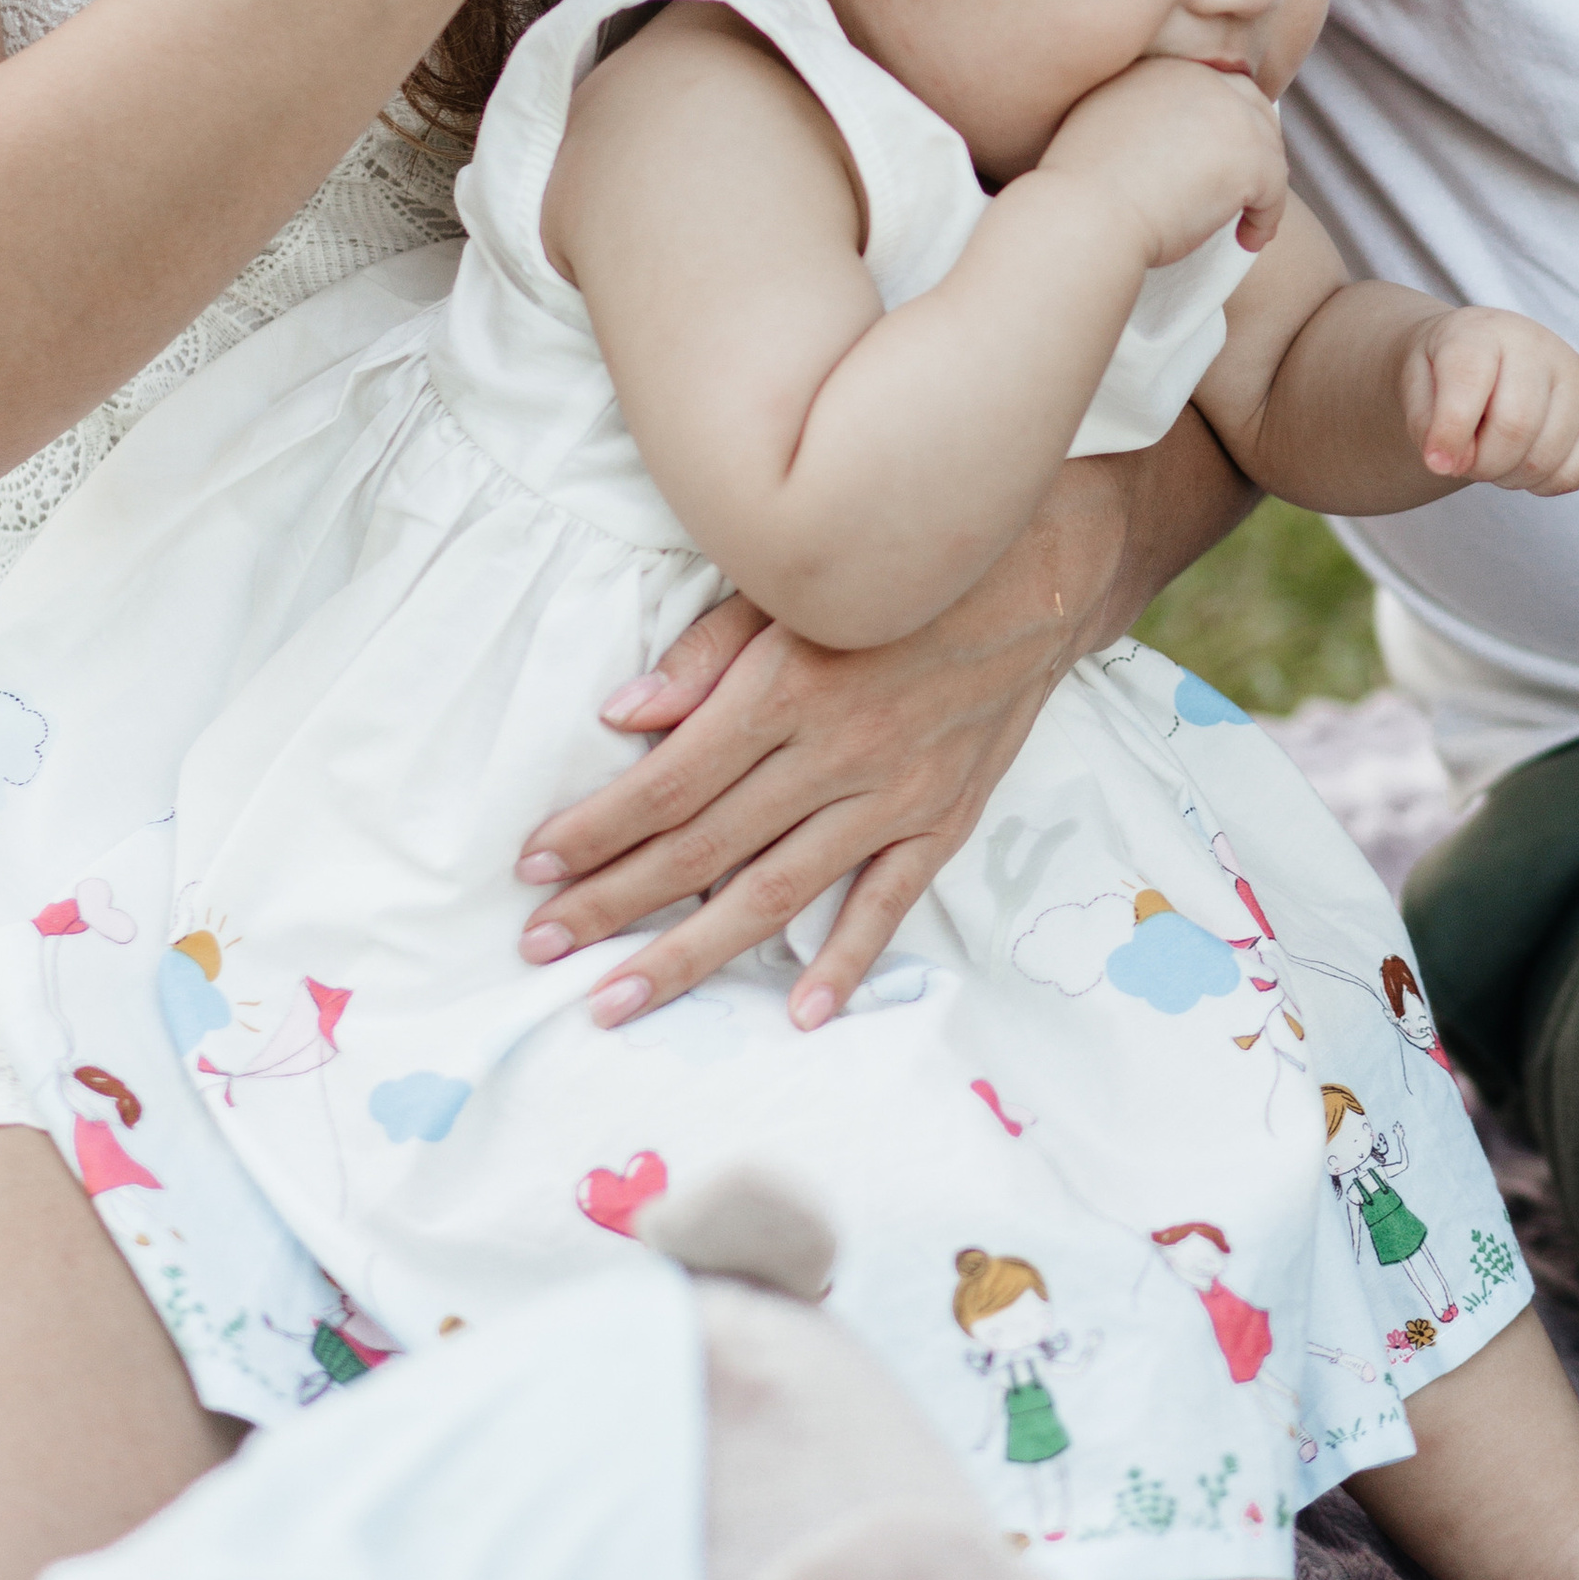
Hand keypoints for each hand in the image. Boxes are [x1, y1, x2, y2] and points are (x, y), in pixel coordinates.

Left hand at [514, 461, 1136, 1025]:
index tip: (532, 865)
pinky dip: (843, 961)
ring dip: (690, 954)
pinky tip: (797, 1010)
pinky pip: (885, 903)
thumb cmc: (903, 569)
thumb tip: (622, 716)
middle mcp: (835, 754)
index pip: (668, 782)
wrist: (1046, 569)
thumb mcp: (794, 584)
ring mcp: (894, 797)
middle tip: (540, 948)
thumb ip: (707, 654)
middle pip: (703, 850)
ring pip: (775, 894)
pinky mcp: (944, 819)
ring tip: (618, 1000)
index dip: (594, 828)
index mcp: (787, 688)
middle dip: (612, 904)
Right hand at [1037, 54, 1291, 266]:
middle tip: (1249, 189)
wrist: (1084, 213)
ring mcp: (1231, 115)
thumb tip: (1169, 143)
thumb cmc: (1080, 187)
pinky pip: (1276, 188)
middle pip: (1250, 107)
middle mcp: (1202, 80)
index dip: (1224, 124)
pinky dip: (1266, 218)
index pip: (1214, 87)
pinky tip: (1248, 241)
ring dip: (1263, 184)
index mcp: (1165, 68)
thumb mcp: (1104, 124)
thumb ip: (1141, 116)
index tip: (1220, 160)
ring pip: (1268, 148)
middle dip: (1254, 146)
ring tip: (1249, 221)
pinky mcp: (1252, 157)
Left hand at [1400, 307, 1578, 494]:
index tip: (1435, 464)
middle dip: (1481, 464)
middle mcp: (1539, 344)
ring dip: (1508, 476)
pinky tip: (1523, 458)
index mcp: (1482, 330)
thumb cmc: (1443, 373)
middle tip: (1466, 459)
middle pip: (1515, 428)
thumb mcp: (1415, 386)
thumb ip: (1426, 424)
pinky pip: (1575, 474)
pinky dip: (1541, 483)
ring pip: (1544, 458)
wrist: (1480, 354)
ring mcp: (1577, 375)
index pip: (1470, 383)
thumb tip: (1453, 464)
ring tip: (1493, 453)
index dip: (1450, 433)